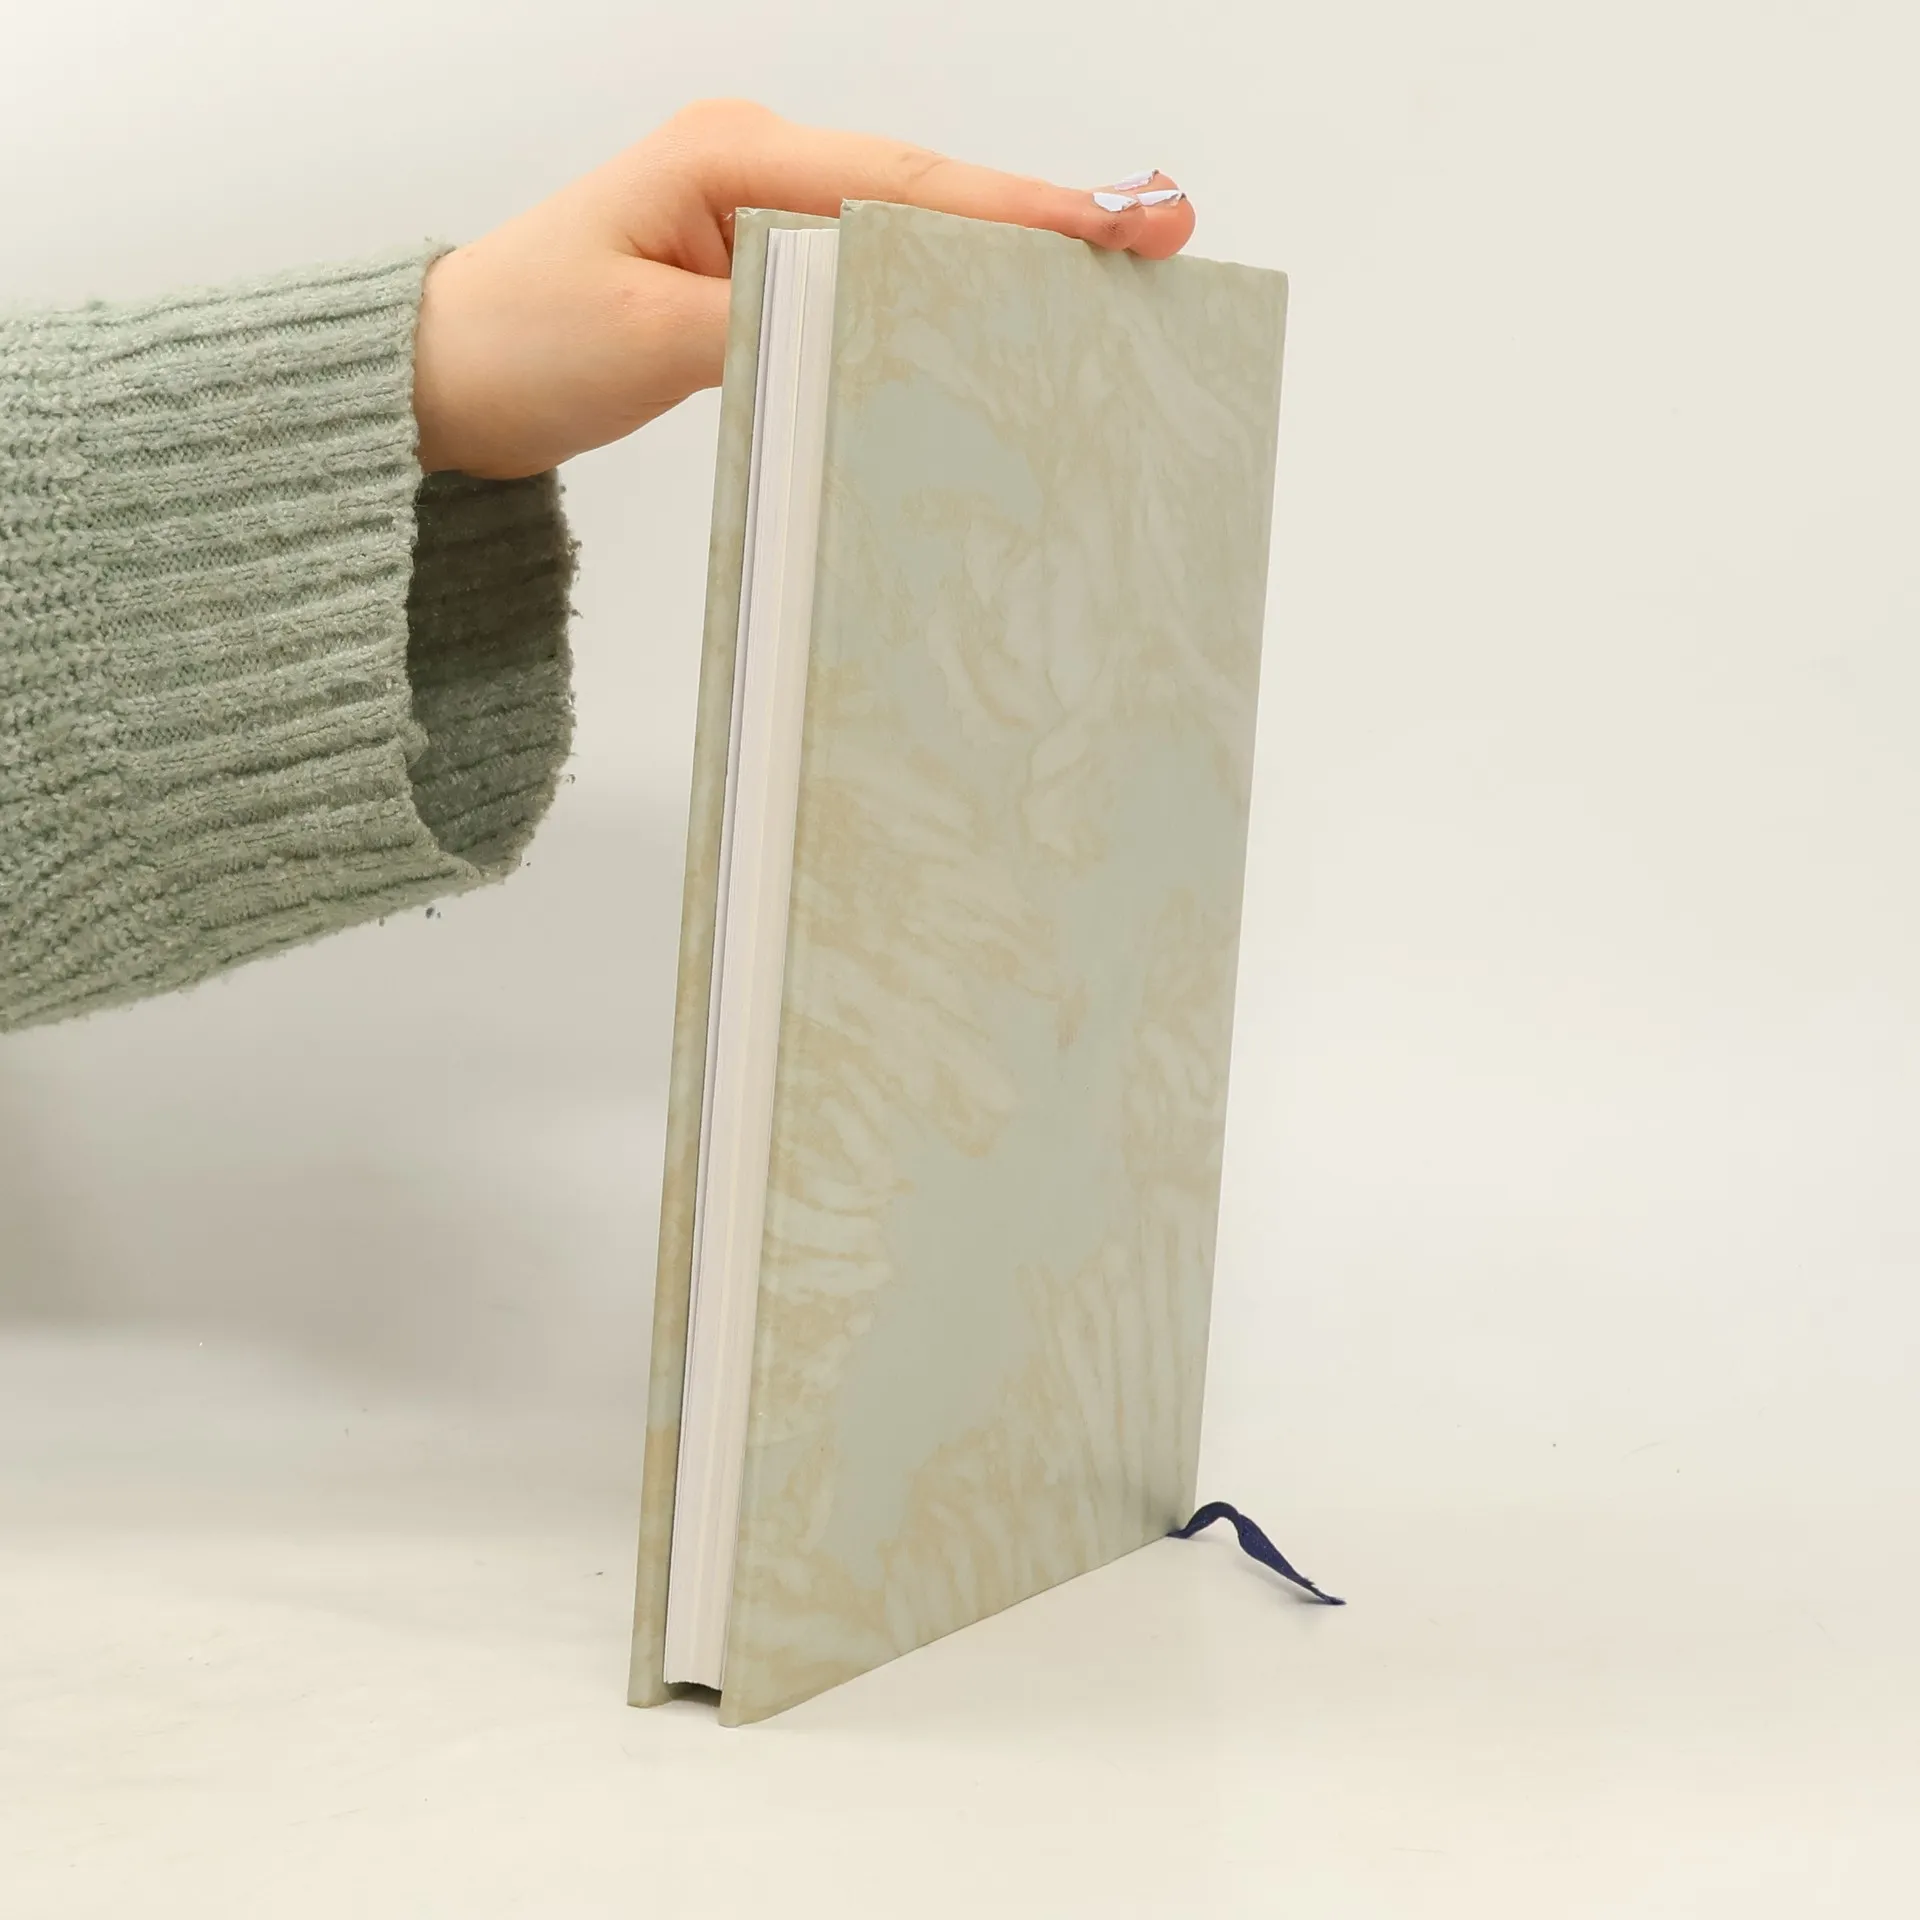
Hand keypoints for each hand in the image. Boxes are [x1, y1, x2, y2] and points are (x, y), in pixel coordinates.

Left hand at [411, 100, 1195, 478]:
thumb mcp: (646, 337)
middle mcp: (756, 168)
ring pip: (906, 231)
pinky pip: (868, 275)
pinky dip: (937, 295)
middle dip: (1044, 217)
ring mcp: (758, 215)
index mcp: (728, 156)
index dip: (1016, 206)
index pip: (900, 183)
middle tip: (1161, 234)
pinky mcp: (757, 268)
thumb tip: (884, 329)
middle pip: (927, 191)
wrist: (445, 374)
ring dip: (1003, 255)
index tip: (1116, 221)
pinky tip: (996, 318)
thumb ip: (769, 325)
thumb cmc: (521, 341)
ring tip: (1113, 273)